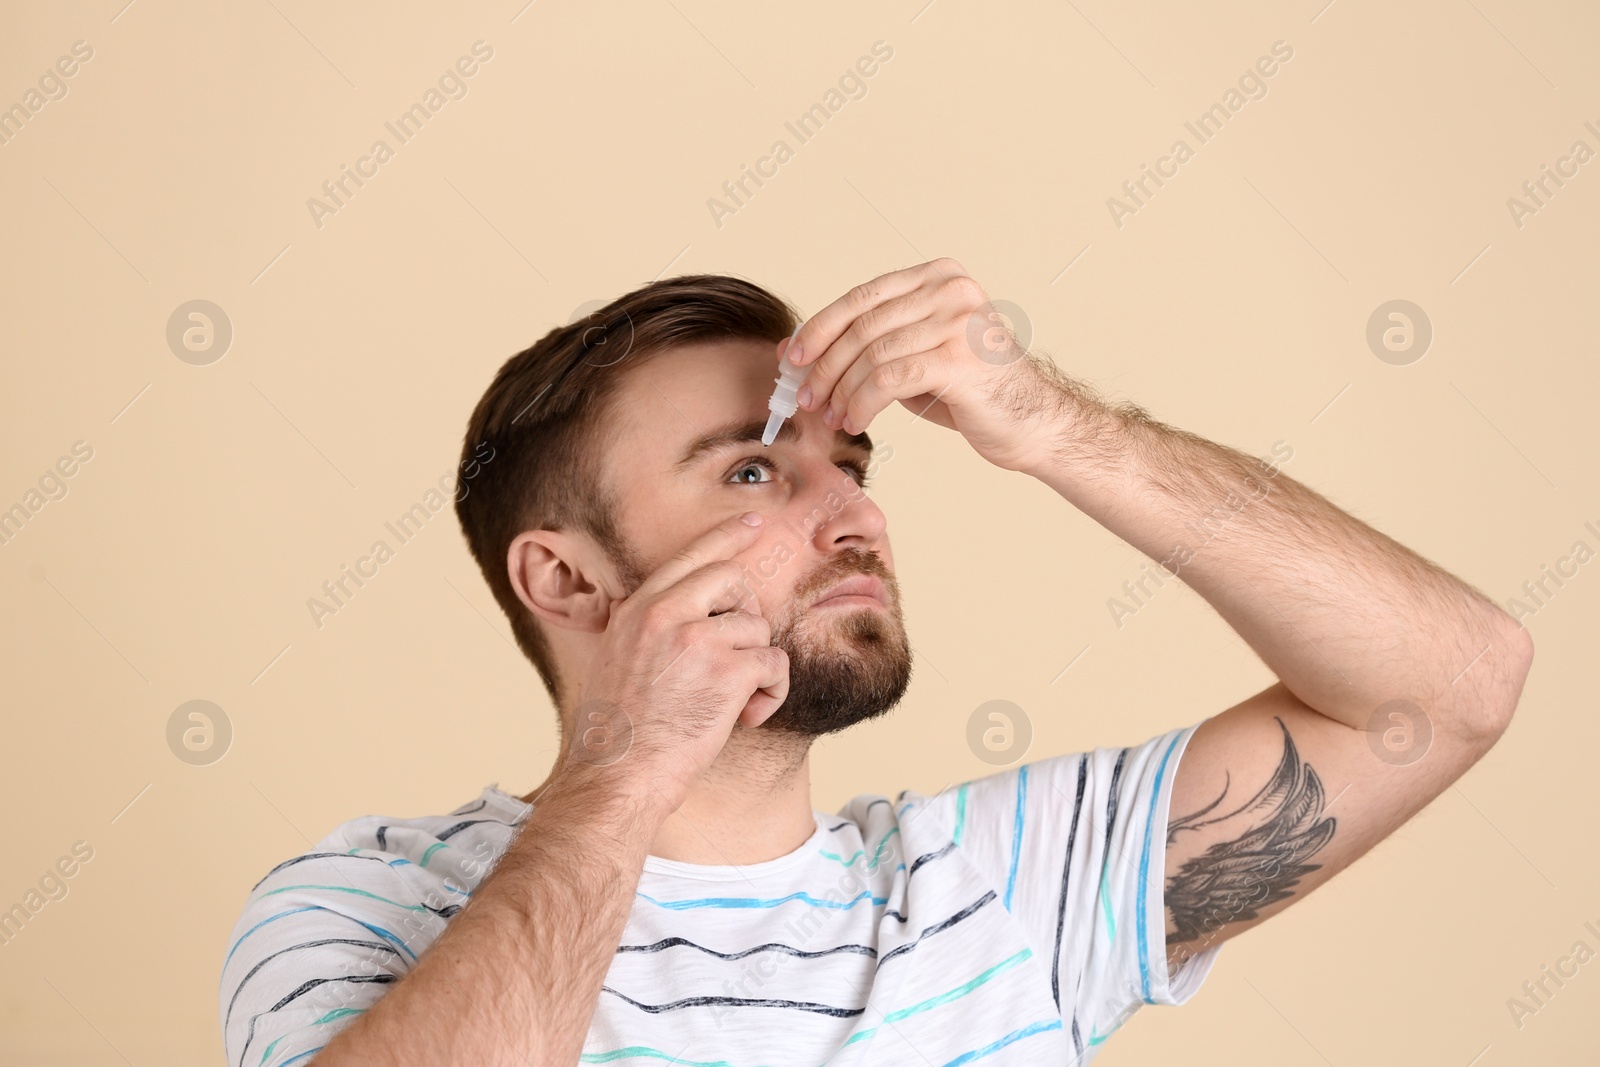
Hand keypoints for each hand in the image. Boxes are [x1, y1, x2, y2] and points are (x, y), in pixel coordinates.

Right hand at [562, 511, 789, 813]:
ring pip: (757, 628)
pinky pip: (774, 663)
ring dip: (757, 667)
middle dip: (747, 613)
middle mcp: (665, 614)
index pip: (689, 556)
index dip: (725, 536)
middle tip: (739, 654)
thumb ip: (643, 627)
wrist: (616, 776)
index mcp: (637, 609)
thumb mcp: (616, 659)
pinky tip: (748, 716)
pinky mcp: (728, 670)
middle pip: (732, 578)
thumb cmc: (618, 732)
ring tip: (734, 703)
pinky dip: (771, 692)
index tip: (750, 523)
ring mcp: (697, 639)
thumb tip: (660, 608)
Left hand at [787, 258, 1064, 472]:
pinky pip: (888, 379)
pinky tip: (855, 421)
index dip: (820, 328)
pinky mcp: (960, 360)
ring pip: (872, 354)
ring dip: (841, 390)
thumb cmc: (971, 392)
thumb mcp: (915, 356)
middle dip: (825, 365)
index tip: (793, 358)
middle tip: (805, 397)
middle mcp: (951, 289)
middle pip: (863, 324)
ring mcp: (958, 321)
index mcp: (939, 276)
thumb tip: (796, 350)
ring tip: (831, 416)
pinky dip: (862, 403)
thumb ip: (867, 346)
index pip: (863, 297)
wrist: (1033, 424)